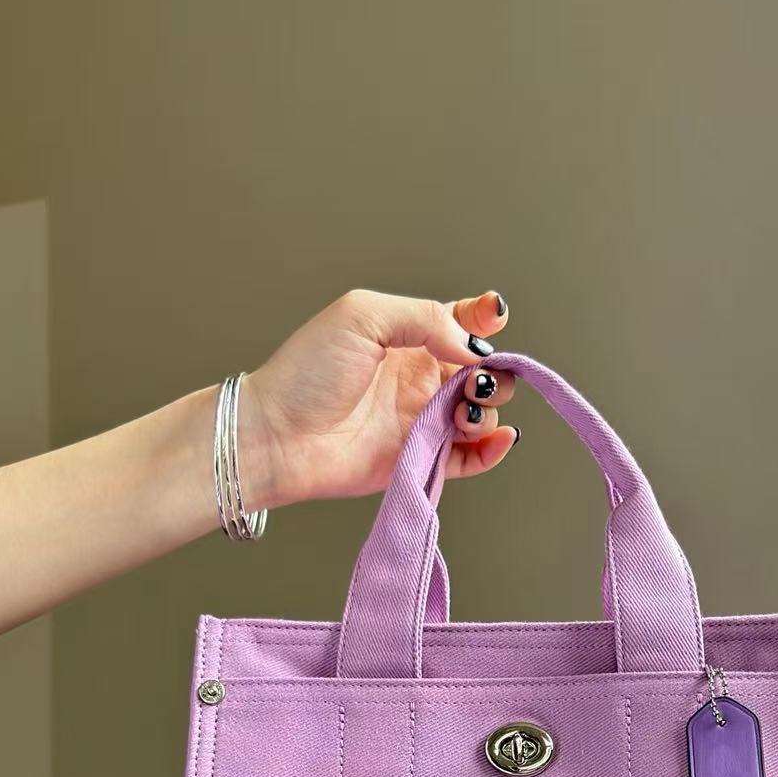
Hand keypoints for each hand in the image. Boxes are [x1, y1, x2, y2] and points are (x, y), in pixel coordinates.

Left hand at [247, 288, 519, 506]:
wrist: (278, 435)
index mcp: (408, 338)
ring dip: (488, 410)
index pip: (462, 322)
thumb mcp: (364, 316)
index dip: (485, 318)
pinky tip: (499, 439)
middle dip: (492, 371)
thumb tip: (474, 346)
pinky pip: (470, 458)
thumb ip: (426, 318)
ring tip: (465, 411)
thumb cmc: (307, 372)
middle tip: (472, 379)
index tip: (491, 318)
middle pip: (481, 371)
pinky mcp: (420, 460)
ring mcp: (421, 421)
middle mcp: (419, 379)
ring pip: (480, 413)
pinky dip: (492, 451)